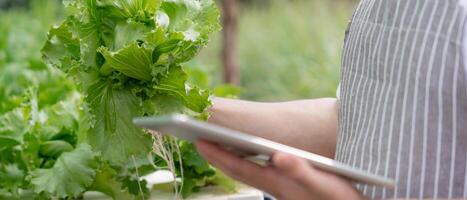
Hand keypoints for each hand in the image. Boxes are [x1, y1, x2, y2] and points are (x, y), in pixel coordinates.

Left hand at [195, 140, 363, 199]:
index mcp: (277, 182)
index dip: (219, 154)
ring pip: (247, 171)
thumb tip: (278, 156)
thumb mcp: (322, 183)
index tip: (199, 140)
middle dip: (217, 155)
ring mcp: (280, 186)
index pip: (240, 167)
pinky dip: (248, 161)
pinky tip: (252, 155)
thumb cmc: (338, 197)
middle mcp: (274, 185)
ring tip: (218, 146)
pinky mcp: (288, 186)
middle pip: (238, 169)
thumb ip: (300, 171)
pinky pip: (259, 171)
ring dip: (230, 158)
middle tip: (199, 140)